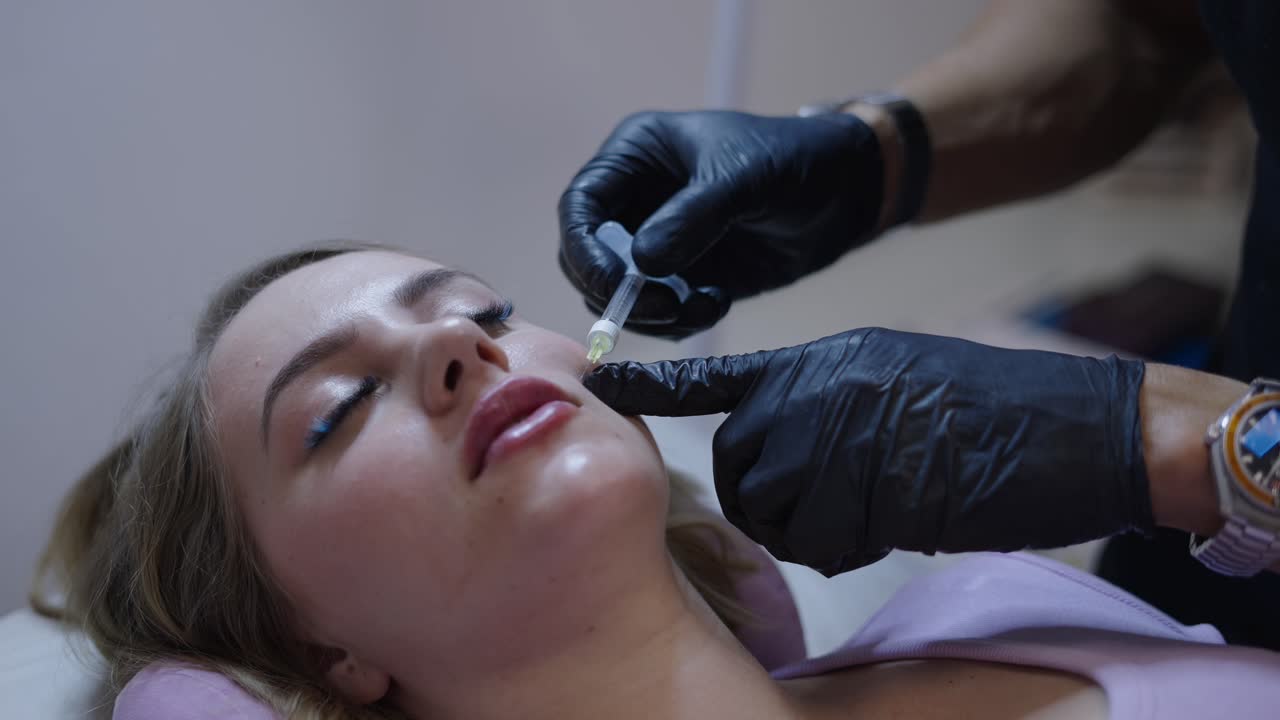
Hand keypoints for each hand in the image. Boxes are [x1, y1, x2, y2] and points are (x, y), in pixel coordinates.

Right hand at [558, 110, 883, 338]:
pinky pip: (655, 314)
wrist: (843, 193)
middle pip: (586, 258)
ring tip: (701, 306)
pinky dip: (678, 322)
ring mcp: (654, 241)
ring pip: (617, 294)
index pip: (580, 206)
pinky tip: (716, 304)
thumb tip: (642, 263)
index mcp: (635, 156)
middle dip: (615, 291)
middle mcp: (634, 199)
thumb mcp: (744, 178)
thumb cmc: (792, 162)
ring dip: (650, 314)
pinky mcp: (680, 278)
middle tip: (663, 308)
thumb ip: (692, 217)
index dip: (583, 249)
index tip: (612, 284)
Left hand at [584, 328, 1152, 574]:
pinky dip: (846, 547)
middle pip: (735, 460)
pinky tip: (893, 521)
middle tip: (827, 498)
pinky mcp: (872, 494)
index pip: (713, 374)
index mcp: (817, 359)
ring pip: (770, 507)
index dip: (653, 383)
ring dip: (807, 525)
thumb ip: (823, 401)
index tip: (602, 383)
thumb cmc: (989, 404)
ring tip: (870, 507)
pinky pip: (820, 541)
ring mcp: (841, 442)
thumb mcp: (891, 372)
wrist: (1074, 426)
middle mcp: (814, 395)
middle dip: (764, 491)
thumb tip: (780, 444)